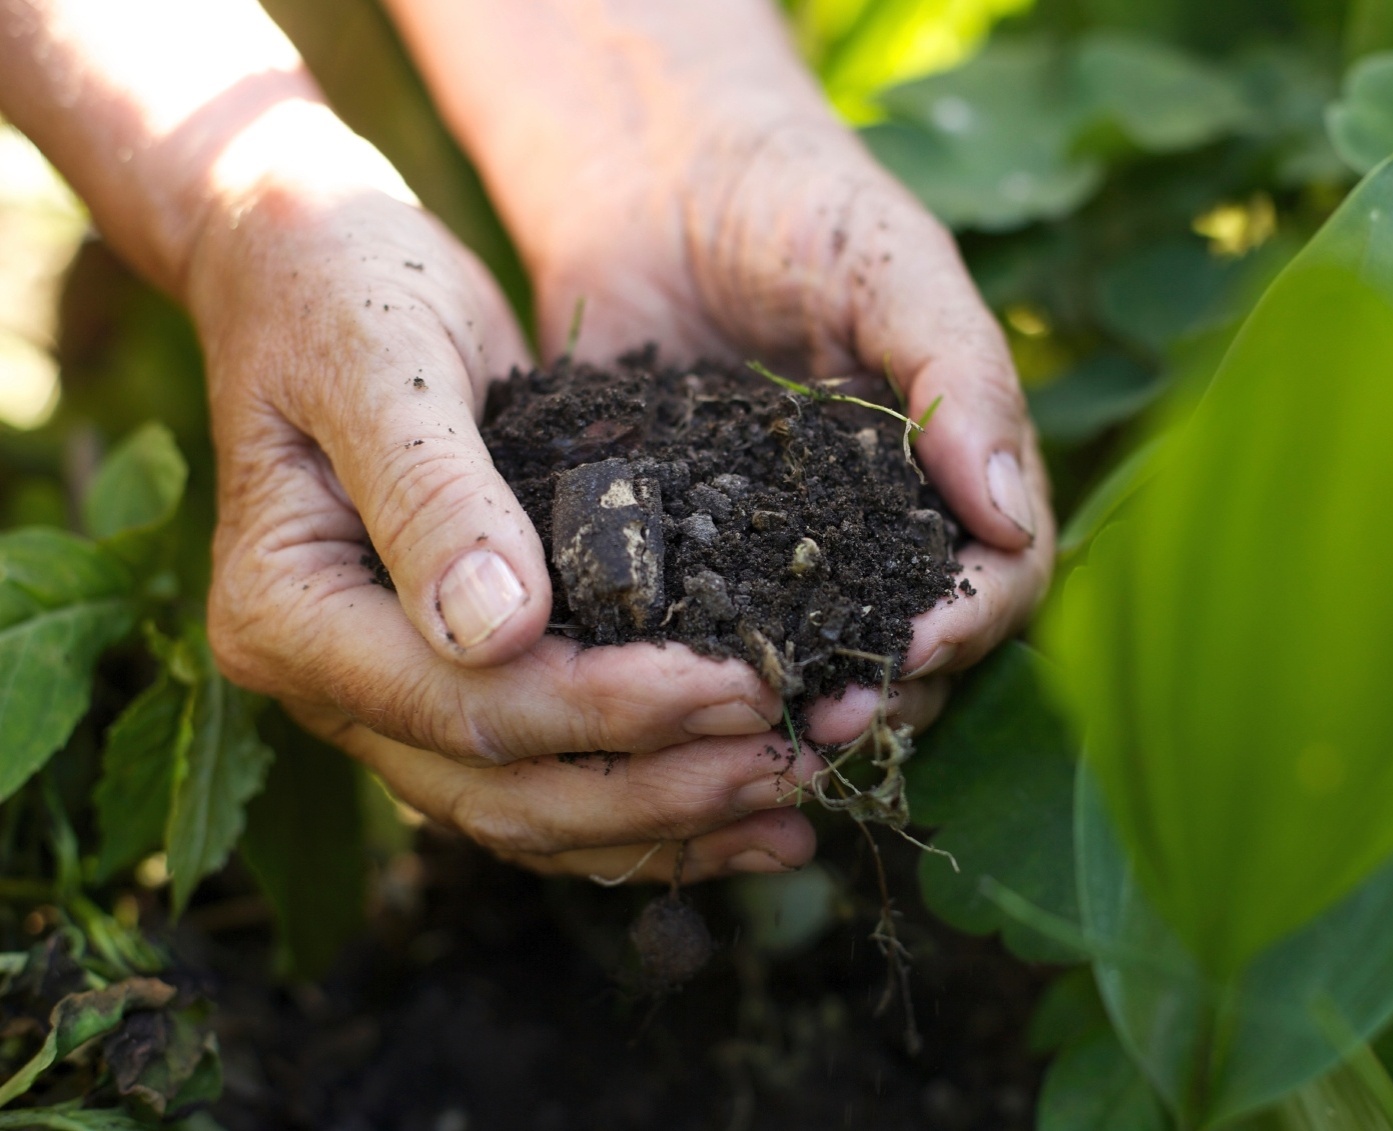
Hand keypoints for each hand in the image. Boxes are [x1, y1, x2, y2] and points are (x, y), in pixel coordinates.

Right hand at [188, 103, 829, 881]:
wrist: (312, 266)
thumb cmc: (343, 289)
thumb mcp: (386, 362)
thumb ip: (432, 492)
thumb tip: (499, 631)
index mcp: (287, 613)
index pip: (464, 704)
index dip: (610, 710)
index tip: (742, 687)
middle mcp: (328, 683)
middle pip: (501, 789)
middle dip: (658, 789)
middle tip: (793, 765)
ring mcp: (385, 696)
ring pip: (528, 811)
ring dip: (666, 821)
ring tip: (794, 807)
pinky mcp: (451, 681)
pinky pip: (546, 772)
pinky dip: (646, 800)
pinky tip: (746, 806)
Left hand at [385, 0, 1056, 736]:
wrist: (652, 178)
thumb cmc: (798, 202)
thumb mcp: (892, 267)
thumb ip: (959, 376)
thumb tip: (1009, 518)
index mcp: (952, 471)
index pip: (1000, 578)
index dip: (970, 626)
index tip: (912, 649)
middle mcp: (878, 527)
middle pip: (916, 647)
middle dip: (881, 693)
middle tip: (819, 722)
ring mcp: (783, 549)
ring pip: (816, 661)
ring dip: (795, 707)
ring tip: (752, 734)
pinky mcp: (687, 553)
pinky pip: (706, 631)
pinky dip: (697, 673)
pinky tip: (665, 696)